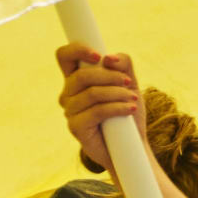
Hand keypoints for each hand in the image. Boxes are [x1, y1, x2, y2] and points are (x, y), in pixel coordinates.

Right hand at [55, 43, 139, 170]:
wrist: (130, 147)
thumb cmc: (127, 113)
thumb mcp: (129, 84)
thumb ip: (123, 65)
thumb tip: (108, 58)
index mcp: (76, 79)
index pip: (65, 56)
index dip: (77, 49)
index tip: (98, 55)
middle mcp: (68, 94)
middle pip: (82, 75)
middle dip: (109, 76)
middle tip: (128, 82)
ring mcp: (70, 111)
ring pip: (92, 93)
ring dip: (118, 93)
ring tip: (133, 99)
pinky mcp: (75, 128)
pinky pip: (96, 111)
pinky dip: (117, 107)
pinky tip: (130, 109)